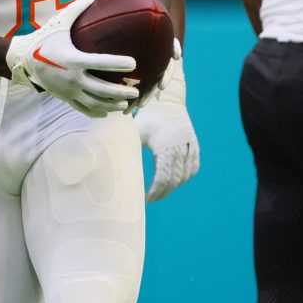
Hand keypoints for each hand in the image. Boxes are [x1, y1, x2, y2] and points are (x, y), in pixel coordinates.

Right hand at [5, 0, 138, 117]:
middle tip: (136, 91)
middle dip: (121, 92)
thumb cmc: (44, 39)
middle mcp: (73, 78)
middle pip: (102, 89)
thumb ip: (76, 9)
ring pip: (94, 102)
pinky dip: (96, 112)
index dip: (119, 64)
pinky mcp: (64, 97)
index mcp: (74, 59)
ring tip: (126, 104)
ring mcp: (68, 90)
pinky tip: (107, 112)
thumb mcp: (59, 22)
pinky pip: (82, 108)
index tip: (134, 64)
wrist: (22, 59)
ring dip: (111, 104)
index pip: (102, 63)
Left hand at [134, 48, 198, 201]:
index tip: (146, 199)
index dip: (155, 192)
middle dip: (163, 192)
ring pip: (185, 176)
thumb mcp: (136, 132)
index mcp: (165, 146)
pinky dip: (185, 178)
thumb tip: (109, 165)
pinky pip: (193, 168)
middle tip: (151, 198)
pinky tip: (175, 182)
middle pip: (174, 180)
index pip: (163, 178)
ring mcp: (190, 147)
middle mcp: (180, 148)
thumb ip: (126, 148)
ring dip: (173, 187)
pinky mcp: (194, 145)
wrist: (168, 102)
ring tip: (161, 191)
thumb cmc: (148, 118)